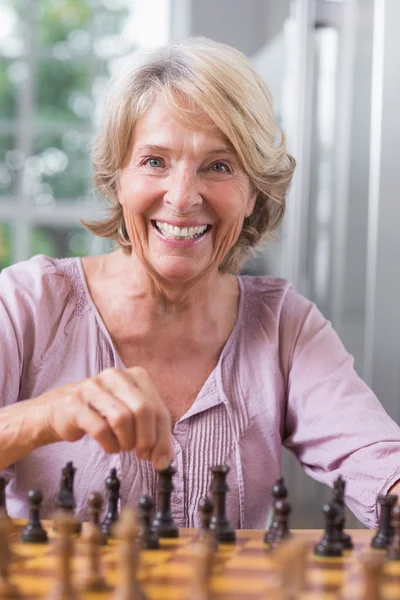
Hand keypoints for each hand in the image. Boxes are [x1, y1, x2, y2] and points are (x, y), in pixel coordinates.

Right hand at [44, 367, 172, 469]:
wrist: (58, 409)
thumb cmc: (101, 412)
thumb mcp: (132, 415)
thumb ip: (152, 432)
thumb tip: (165, 459)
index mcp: (135, 375)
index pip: (158, 408)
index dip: (163, 437)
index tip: (160, 459)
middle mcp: (115, 376)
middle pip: (143, 410)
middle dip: (147, 439)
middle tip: (142, 454)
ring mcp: (93, 387)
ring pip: (122, 419)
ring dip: (126, 442)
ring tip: (122, 446)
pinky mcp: (75, 403)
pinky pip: (100, 429)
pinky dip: (109, 445)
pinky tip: (109, 447)